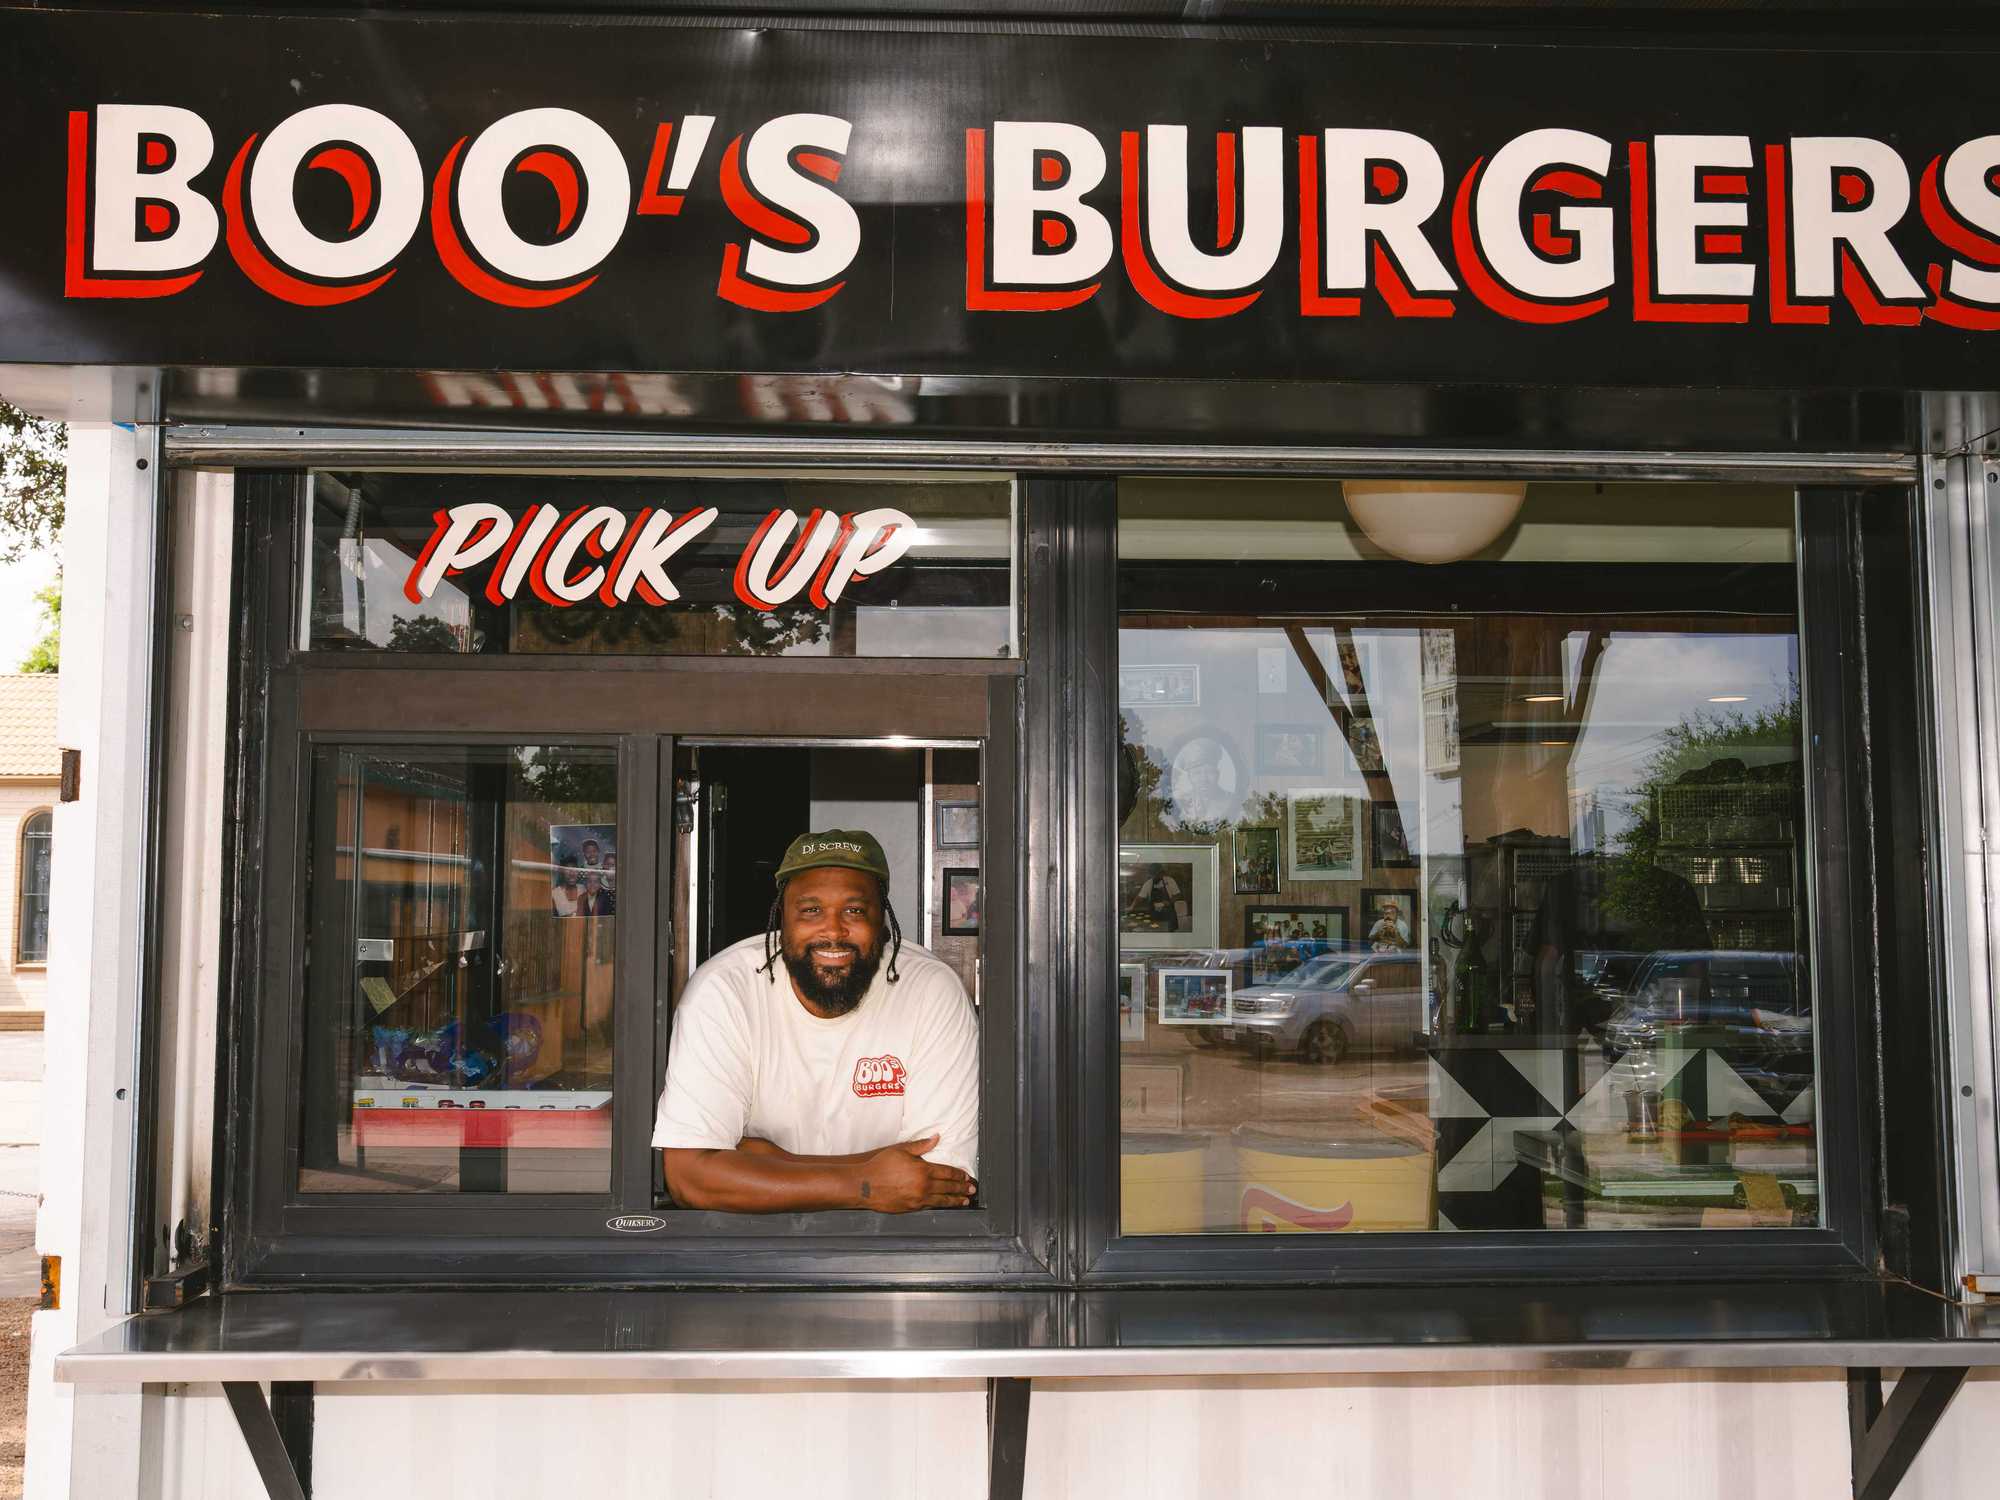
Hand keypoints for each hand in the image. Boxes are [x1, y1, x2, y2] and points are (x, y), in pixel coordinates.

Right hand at [855, 1134, 975, 1212]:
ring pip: (942, 1201)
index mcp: (923, 1170)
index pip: (947, 1172)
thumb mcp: (901, 1150)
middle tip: (972, 1189)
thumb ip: (921, 1145)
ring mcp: (918, 1199)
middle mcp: (923, 1186)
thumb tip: (936, 1138)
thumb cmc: (881, 1166)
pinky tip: (944, 1205)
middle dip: (962, 1188)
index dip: (959, 1175)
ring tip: (964, 1201)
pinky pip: (930, 1207)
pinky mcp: (911, 1208)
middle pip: (948, 1188)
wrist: (864, 1185)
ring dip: (955, 1200)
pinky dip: (940, 1206)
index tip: (967, 1176)